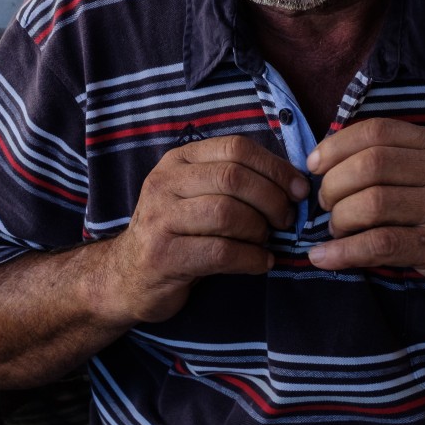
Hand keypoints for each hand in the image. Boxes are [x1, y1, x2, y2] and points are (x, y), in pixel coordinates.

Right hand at [101, 135, 307, 323]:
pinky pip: (221, 251)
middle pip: (233, 178)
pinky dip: (251, 258)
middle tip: (286, 220)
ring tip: (267, 242)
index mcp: (179, 160)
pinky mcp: (163, 255)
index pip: (236, 148)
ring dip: (260, 230)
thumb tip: (293, 183)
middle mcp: (165, 182)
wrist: (126, 276)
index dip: (275, 167)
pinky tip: (261, 263)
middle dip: (271, 199)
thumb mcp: (197, 195)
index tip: (298, 190)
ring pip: (227, 214)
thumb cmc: (177, 233)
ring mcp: (160, 218)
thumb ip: (233, 182)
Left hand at [306, 119, 424, 308]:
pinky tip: (325, 257)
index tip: (314, 165)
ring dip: (339, 220)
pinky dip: (344, 252)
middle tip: (326, 205)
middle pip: (369, 166)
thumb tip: (329, 159)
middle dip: (334, 186)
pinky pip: (381, 245)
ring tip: (334, 231)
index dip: (336, 145)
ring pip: (372, 204)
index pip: (377, 131)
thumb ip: (395, 162)